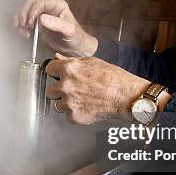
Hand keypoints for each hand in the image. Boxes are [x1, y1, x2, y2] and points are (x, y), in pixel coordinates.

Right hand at [14, 0, 97, 56]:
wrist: (74, 48)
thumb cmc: (75, 38)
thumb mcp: (68, 31)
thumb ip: (56, 24)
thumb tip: (41, 18)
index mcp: (57, 5)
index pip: (41, 3)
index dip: (33, 12)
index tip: (31, 23)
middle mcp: (48, 8)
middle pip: (30, 5)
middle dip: (24, 15)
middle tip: (25, 27)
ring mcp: (41, 15)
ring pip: (25, 12)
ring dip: (20, 21)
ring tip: (24, 32)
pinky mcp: (37, 24)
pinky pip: (25, 21)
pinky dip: (20, 26)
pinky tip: (24, 34)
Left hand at [45, 54, 159, 124]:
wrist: (126, 97)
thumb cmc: (114, 79)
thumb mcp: (92, 62)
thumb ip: (70, 61)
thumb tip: (57, 58)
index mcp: (69, 70)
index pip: (49, 69)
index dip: (55, 73)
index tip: (58, 76)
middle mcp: (66, 86)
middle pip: (49, 91)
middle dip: (59, 91)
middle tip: (73, 91)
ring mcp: (69, 102)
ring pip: (57, 105)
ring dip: (66, 104)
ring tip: (83, 100)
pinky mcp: (74, 116)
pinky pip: (67, 116)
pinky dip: (75, 114)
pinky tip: (87, 108)